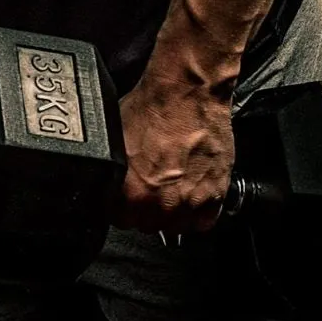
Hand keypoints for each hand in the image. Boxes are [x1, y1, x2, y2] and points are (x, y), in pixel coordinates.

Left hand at [111, 80, 234, 236]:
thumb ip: (112, 172)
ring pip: (175, 227)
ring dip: (171, 214)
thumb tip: (107, 183)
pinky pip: (203, 223)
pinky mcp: (215, 194)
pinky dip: (198, 213)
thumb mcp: (113, 141)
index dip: (122, 207)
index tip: (127, 198)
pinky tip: (190, 194)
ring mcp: (190, 201)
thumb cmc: (152, 109)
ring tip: (170, 191)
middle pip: (146, 225)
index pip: (119, 220)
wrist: (187, 93)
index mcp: (130, 191)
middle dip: (145, 210)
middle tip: (150, 188)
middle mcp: (160, 202)